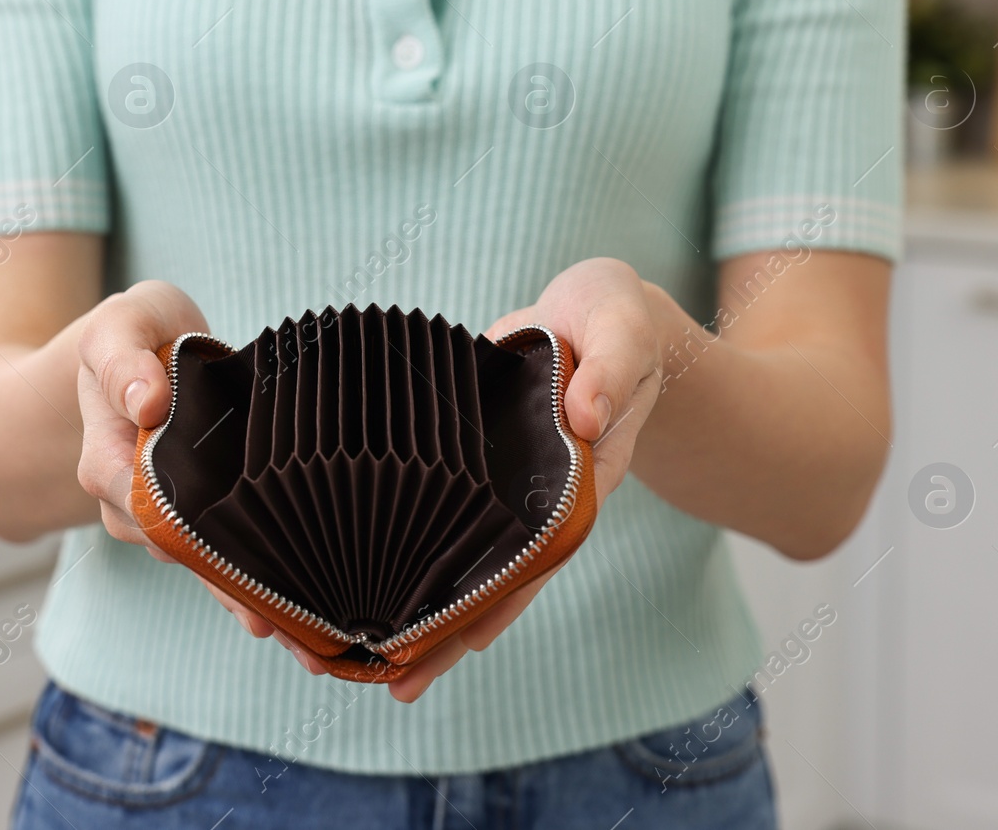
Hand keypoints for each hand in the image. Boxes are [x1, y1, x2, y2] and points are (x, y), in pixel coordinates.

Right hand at [73, 280, 282, 643]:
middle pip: (179, 551)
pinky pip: (221, 559)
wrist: (139, 348)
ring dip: (250, 602)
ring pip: (203, 567)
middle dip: (228, 588)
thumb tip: (147, 402)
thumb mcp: (119, 327)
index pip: (139, 503)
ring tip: (305, 641)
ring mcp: (165, 515)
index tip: (226, 558)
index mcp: (106, 458)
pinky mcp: (196, 518)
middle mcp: (130, 501)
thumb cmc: (132, 333)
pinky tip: (298, 622)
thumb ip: (122, 361)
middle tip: (283, 625)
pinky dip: (255, 590)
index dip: (183, 534)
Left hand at [387, 258, 664, 701]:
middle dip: (452, 628)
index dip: (505, 595)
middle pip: (500, 576)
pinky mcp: (479, 467)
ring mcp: (510, 486)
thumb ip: (612, 368)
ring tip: (374, 664)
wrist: (603, 314)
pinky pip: (449, 522)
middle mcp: (544, 495)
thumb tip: (584, 418)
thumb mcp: (623, 328)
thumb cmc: (616, 318)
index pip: (540, 549)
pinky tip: (376, 588)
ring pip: (470, 560)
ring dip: (428, 606)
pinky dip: (418, 555)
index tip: (464, 641)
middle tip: (399, 683)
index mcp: (582, 472)